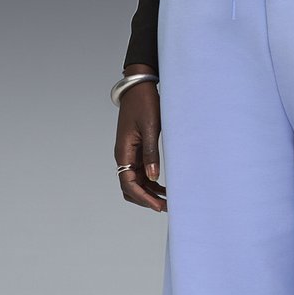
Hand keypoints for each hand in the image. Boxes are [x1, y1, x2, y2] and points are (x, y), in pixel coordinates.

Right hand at [113, 64, 166, 211]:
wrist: (139, 87)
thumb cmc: (144, 104)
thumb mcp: (151, 128)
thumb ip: (151, 154)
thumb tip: (153, 178)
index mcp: (124, 152)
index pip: (129, 184)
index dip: (143, 198)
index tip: (159, 206)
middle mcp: (124, 156)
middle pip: (130, 188)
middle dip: (146, 200)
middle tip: (166, 207)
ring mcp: (130, 155)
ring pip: (137, 183)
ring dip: (151, 193)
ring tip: (169, 201)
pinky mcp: (137, 151)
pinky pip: (143, 173)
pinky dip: (153, 183)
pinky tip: (166, 188)